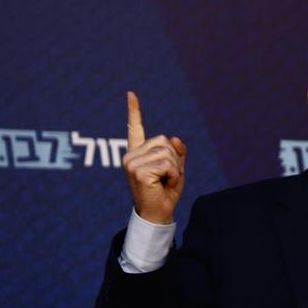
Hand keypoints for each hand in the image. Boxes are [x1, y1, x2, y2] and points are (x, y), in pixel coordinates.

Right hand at [121, 91, 186, 223]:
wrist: (158, 213)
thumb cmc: (165, 192)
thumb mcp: (175, 168)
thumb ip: (176, 152)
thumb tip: (174, 138)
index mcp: (138, 153)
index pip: (135, 128)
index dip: (134, 111)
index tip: (131, 94)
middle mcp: (131, 155)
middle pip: (164, 141)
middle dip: (174, 159)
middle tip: (168, 177)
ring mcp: (132, 162)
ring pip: (167, 153)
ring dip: (174, 169)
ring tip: (166, 182)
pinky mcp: (138, 171)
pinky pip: (167, 164)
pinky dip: (173, 175)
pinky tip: (164, 184)